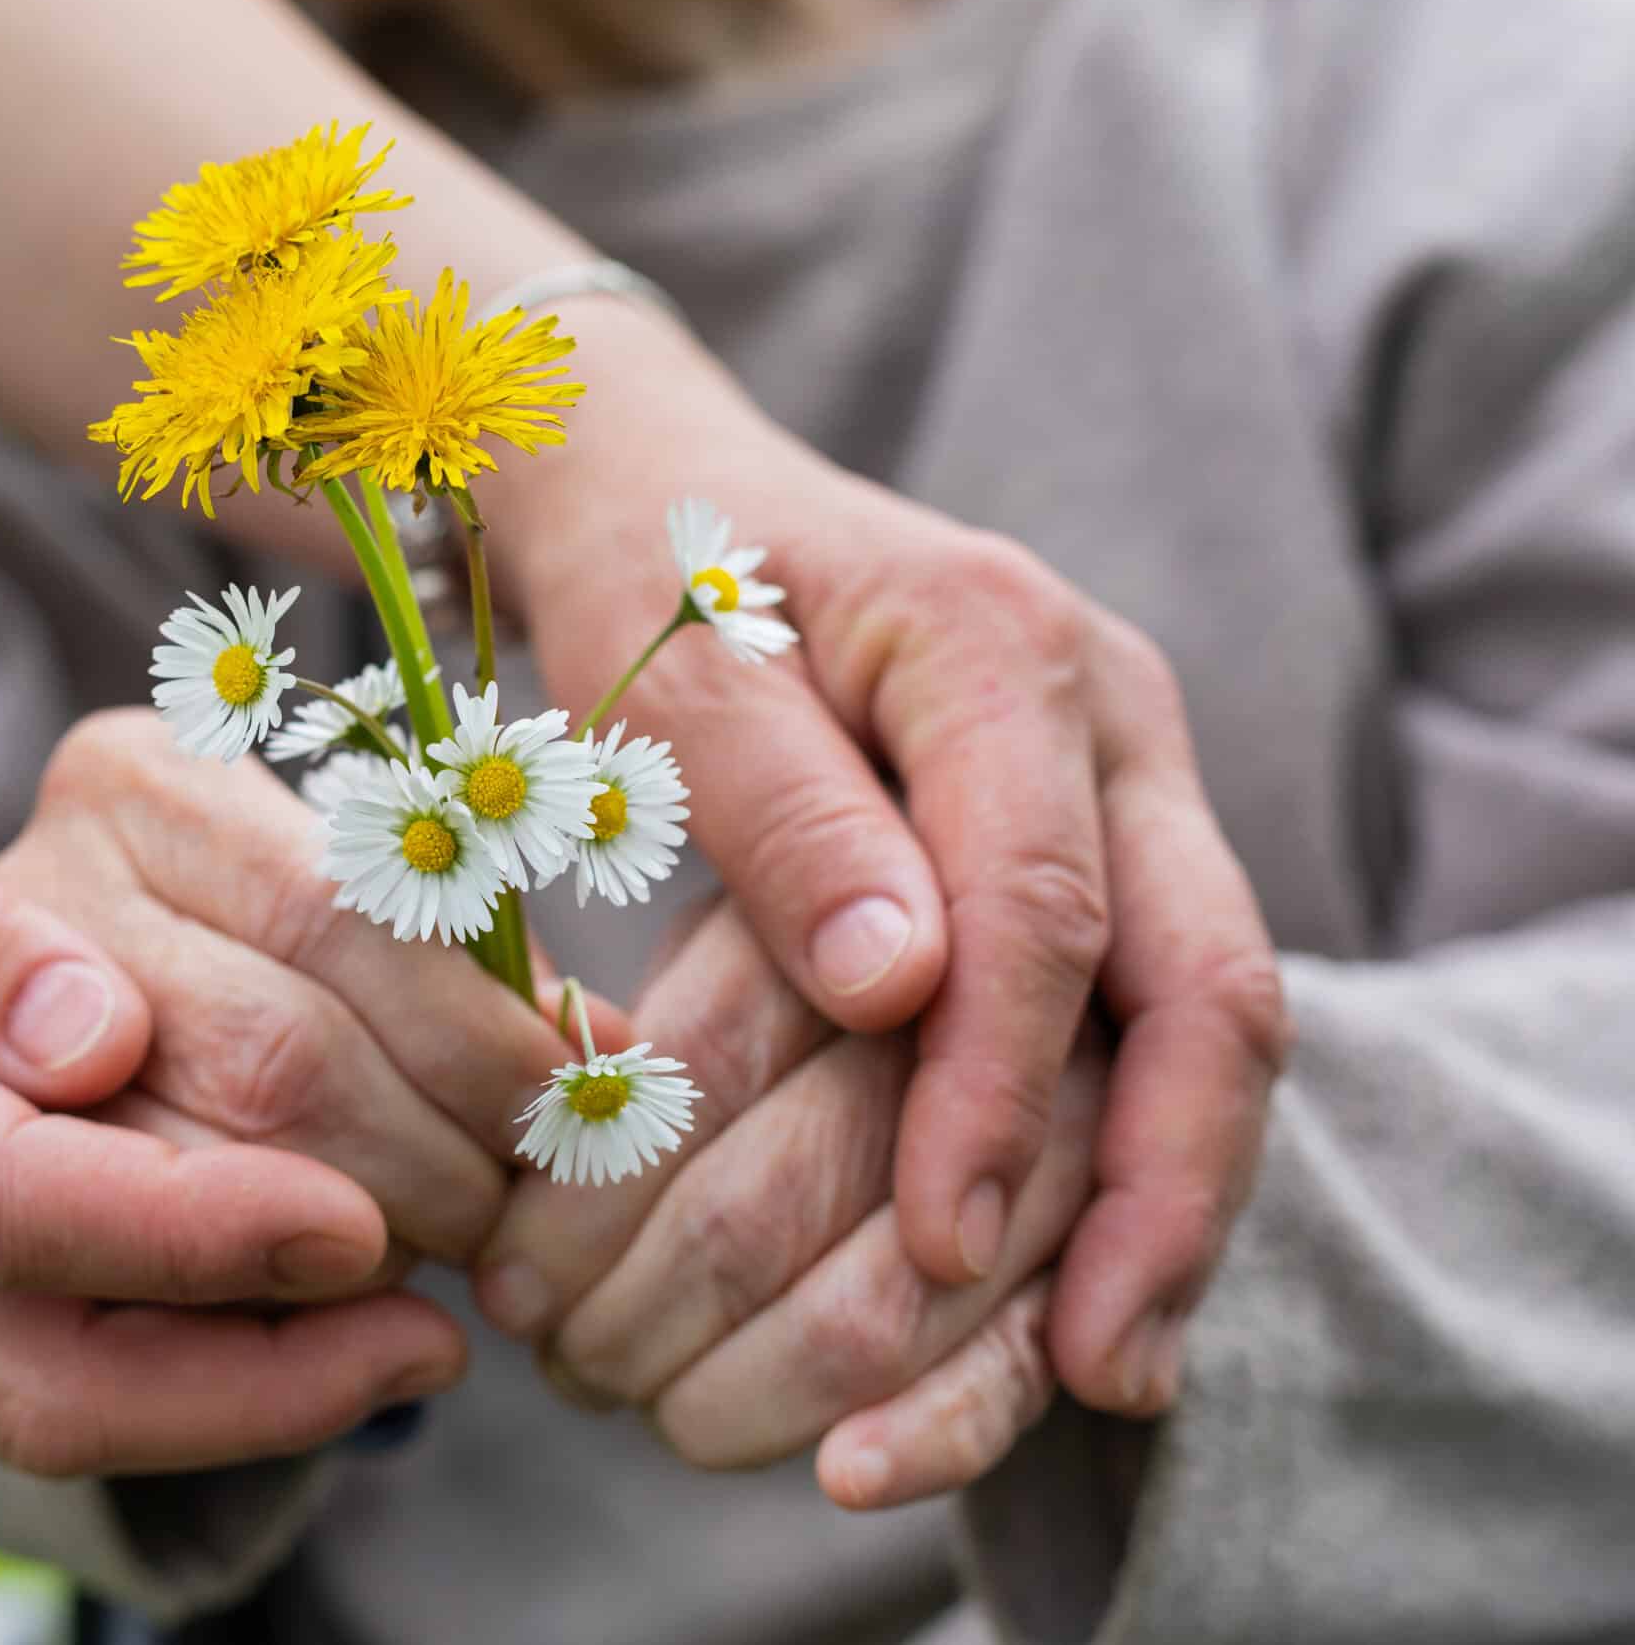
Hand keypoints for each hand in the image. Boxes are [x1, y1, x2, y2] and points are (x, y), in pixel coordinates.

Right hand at [0, 649, 473, 1476]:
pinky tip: (269, 1285)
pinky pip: (7, 1334)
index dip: (189, 1232)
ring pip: (27, 1385)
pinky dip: (157, 1338)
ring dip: (224, 1386)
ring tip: (397, 1330)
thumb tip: (104, 1040)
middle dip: (248, 1386)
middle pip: (30, 1374)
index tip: (357, 1227)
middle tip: (432, 1339)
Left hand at [500, 310, 1289, 1415]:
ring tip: (1105, 1374)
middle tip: (1100, 1361)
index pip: (1047, 899)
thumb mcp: (670, 668)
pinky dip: (1125, 1167)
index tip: (941, 1238)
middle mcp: (1112, 725)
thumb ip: (783, 810)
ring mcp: (1128, 798)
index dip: (1001, 1084)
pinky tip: (1080, 1311)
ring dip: (1167, 1205)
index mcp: (1003, 647)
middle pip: (1209, 977)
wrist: (676, 490)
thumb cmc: (652, 575)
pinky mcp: (1104, 869)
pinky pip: (1153, 1032)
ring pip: (1212, 1023)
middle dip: (1163, 1185)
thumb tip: (904, 990)